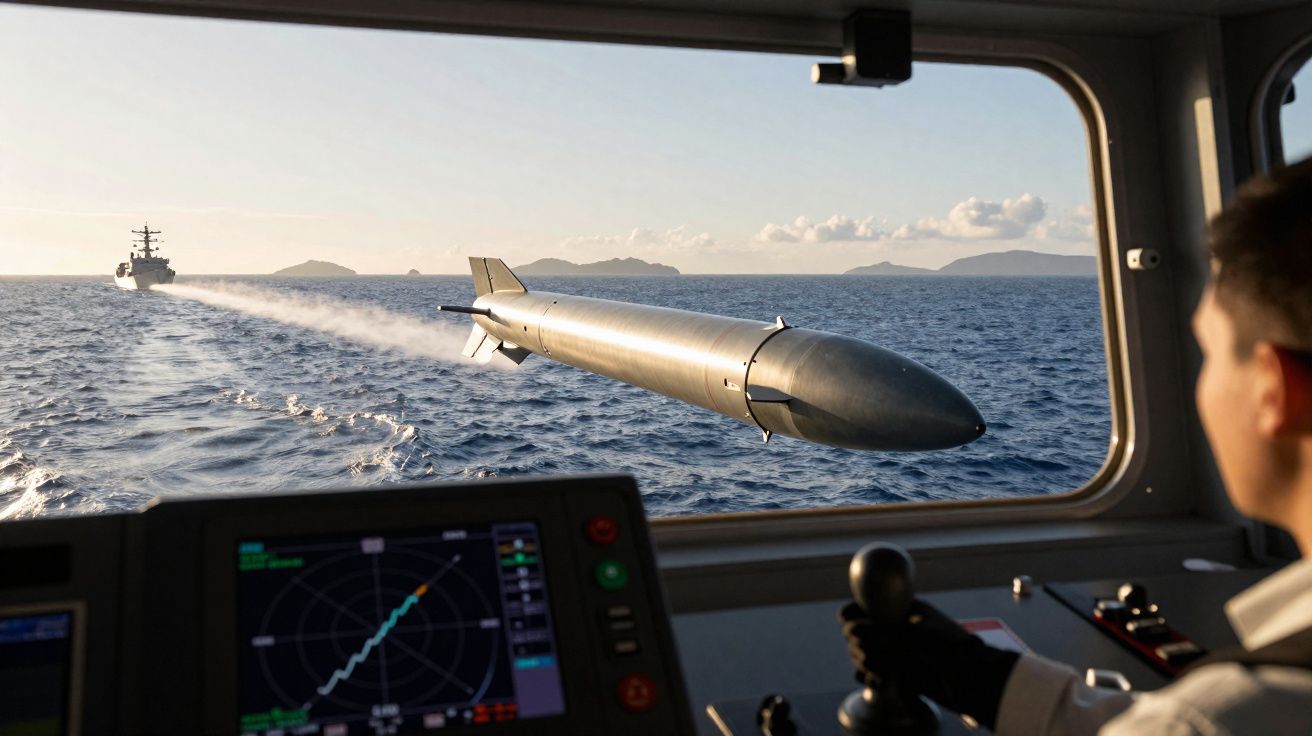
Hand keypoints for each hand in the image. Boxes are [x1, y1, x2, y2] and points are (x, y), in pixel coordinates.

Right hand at [838, 598, 1018, 730]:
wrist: (969, 679)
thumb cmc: (948, 648)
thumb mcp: (913, 633)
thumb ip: (879, 630)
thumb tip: (850, 629)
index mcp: (899, 609)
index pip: (864, 605)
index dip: (852, 611)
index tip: (846, 619)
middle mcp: (892, 628)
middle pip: (856, 632)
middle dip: (858, 642)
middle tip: (869, 651)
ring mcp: (891, 651)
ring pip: (859, 654)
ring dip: (864, 661)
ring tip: (883, 669)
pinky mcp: (891, 674)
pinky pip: (866, 674)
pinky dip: (869, 677)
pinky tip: (883, 680)